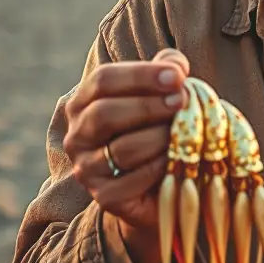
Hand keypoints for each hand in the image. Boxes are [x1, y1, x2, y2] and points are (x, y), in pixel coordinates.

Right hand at [62, 48, 189, 237]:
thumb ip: (168, 70)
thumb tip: (175, 65)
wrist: (159, 182)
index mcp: (84, 102)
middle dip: (150, 106)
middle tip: (183, 101)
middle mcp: (77, 135)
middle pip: (105, 114)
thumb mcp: (162, 93)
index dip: (141, 75)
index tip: (177, 76)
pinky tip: (178, 159)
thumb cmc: (158, 126)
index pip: (103, 80)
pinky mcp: (104, 197)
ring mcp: (86, 168)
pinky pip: (133, 180)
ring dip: (160, 138)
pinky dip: (160, 167)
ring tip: (186, 132)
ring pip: (123, 149)